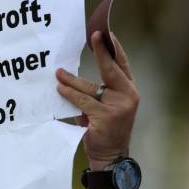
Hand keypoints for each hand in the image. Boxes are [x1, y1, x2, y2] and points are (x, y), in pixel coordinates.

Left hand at [56, 31, 138, 169]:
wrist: (111, 155)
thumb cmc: (105, 129)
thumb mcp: (106, 107)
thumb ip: (96, 92)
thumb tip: (73, 75)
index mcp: (129, 90)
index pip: (122, 65)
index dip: (114, 49)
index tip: (106, 34)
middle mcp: (127, 95)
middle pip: (111, 69)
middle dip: (102, 51)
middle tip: (94, 36)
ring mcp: (118, 106)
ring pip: (90, 87)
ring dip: (71, 80)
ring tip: (59, 74)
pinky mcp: (105, 115)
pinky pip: (82, 100)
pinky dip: (69, 94)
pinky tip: (60, 89)